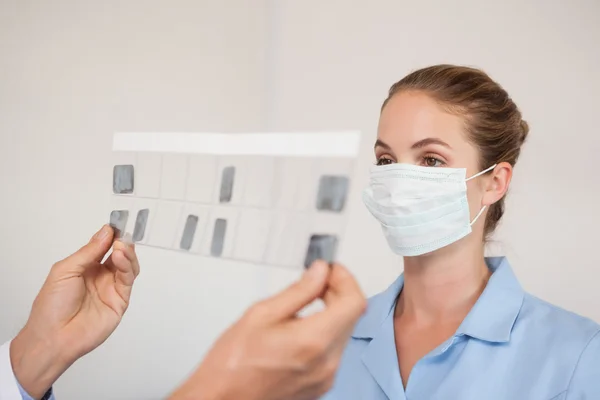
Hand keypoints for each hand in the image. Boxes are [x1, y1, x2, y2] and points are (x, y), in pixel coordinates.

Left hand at [10, 225, 139, 397]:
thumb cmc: (51, 306)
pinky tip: (120, 257)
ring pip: (128, 265)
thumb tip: (106, 232)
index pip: (103, 246)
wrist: (54, 337)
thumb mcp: (65, 270)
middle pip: (119, 254)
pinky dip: (127, 266)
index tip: (116, 223)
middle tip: (123, 234)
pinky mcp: (120, 301)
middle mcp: (101, 276)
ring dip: (127, 253)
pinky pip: (129, 280)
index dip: (110, 235)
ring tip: (121, 246)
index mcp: (85, 267)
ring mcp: (112, 288)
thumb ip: (89, 251)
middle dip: (123, 242)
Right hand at [169, 261, 365, 399]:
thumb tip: (318, 272)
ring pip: (344, 334)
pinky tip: (303, 327)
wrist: (221, 399)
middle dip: (338, 293)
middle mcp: (327, 363)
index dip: (345, 279)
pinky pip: (333, 352)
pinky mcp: (320, 386)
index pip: (353, 302)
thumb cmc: (232, 365)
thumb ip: (298, 291)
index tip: (331, 270)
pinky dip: (325, 333)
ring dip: (332, 312)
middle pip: (351, 317)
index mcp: (313, 341)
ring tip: (305, 303)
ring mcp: (325, 378)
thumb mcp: (261, 314)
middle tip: (318, 280)